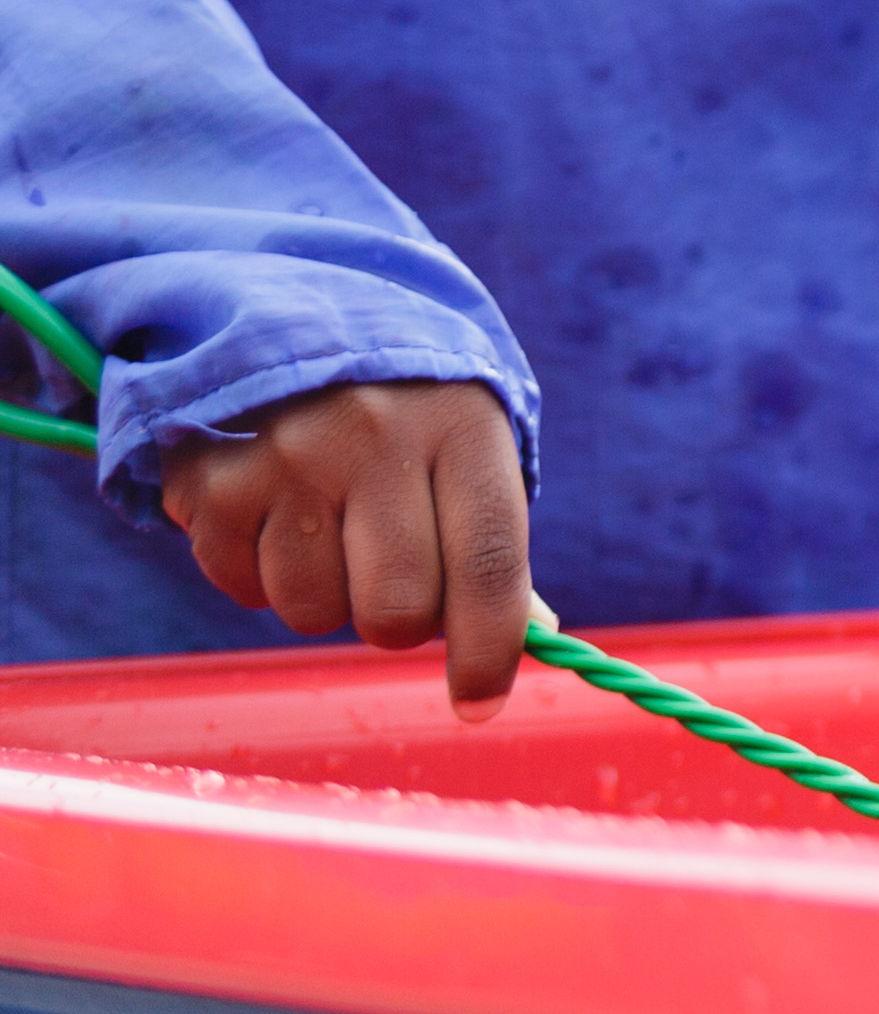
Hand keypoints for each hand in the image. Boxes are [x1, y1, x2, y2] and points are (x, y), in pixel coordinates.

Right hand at [155, 380, 530, 712]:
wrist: (290, 310)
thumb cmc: (406, 404)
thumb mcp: (466, 441)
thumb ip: (490, 536)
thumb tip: (532, 638)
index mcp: (463, 425)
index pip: (490, 563)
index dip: (489, 648)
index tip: (482, 703)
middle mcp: (377, 438)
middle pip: (396, 610)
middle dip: (398, 621)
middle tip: (391, 575)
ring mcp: (288, 457)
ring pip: (313, 612)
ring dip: (324, 594)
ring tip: (327, 523)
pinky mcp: (212, 479)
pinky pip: (242, 589)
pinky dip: (259, 574)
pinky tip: (273, 513)